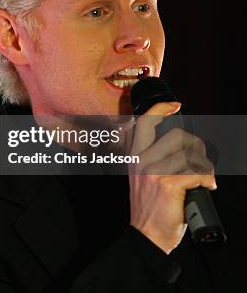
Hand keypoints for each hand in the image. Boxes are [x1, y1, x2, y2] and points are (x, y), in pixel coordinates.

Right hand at [128, 102, 215, 253]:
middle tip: (200, 166)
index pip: (144, 123)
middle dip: (197, 149)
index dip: (160, 109)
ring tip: (202, 182)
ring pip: (191, 156)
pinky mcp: (166, 182)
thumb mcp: (143, 179)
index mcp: (134, 157)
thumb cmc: (150, 210)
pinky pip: (198, 172)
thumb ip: (154, 160)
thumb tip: (183, 147)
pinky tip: (204, 189)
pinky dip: (208, 180)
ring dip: (205, 169)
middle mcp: (141, 160)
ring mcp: (153, 170)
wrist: (146, 236)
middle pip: (178, 136)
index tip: (174, 105)